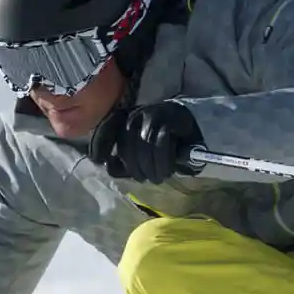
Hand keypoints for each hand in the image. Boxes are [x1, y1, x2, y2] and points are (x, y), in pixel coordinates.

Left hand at [88, 101, 202, 182]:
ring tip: (159, 177)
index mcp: (126, 120)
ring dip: (151, 167)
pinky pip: (161, 144)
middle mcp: (136, 115)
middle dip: (135, 168)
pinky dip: (163, 161)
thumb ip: (124, 163)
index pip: (107, 129)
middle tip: (146, 179)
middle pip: (127, 145)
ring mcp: (152, 114)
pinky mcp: (169, 118)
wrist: (195, 131)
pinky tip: (168, 170)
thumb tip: (108, 167)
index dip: (101, 144)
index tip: (99, 161)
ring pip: (144, 146)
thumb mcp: (142, 156)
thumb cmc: (165, 145)